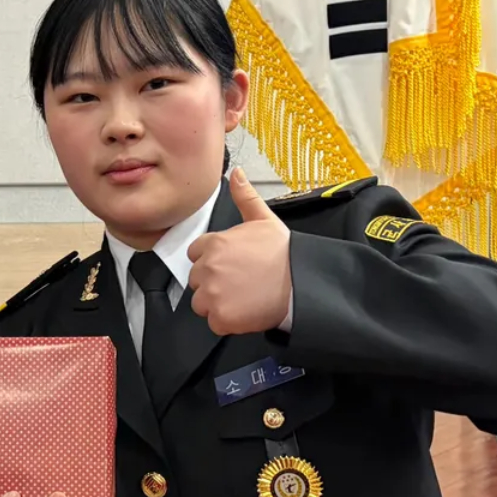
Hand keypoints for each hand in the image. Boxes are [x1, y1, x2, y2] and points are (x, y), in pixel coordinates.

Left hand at [187, 167, 291, 335]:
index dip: (212, 261)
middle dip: (213, 282)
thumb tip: (235, 173)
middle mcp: (208, 268)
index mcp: (213, 243)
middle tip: (239, 282)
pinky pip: (214, 323)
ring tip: (242, 297)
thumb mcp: (264, 219)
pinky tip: (245, 311)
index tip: (230, 265)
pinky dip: (227, 322)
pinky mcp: (221, 317)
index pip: (195, 254)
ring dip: (217, 303)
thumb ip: (244, 197)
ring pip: (201, 303)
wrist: (301, 282)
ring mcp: (212, 294)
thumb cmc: (284, 253)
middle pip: (197, 280)